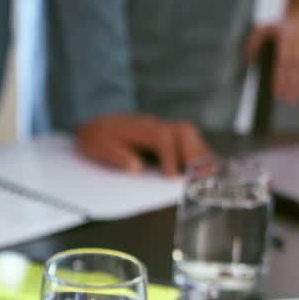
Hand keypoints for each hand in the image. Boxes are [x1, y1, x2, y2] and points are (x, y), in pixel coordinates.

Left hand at [75, 113, 211, 175]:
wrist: (91, 124)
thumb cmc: (94, 138)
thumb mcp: (96, 147)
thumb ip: (116, 156)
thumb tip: (137, 167)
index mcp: (137, 129)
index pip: (161, 137)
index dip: (170, 155)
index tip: (171, 175)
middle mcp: (152, 124)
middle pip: (181, 130)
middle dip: (193, 152)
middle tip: (198, 175)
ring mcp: (159, 126)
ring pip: (187, 132)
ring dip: (198, 151)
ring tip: (207, 171)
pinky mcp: (162, 133)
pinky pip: (184, 137)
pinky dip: (195, 150)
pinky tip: (202, 164)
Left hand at [245, 12, 298, 105]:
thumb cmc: (282, 23)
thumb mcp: (263, 29)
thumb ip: (254, 44)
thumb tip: (250, 60)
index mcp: (285, 42)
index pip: (282, 65)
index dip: (280, 80)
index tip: (278, 94)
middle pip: (297, 69)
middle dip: (294, 86)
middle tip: (291, 102)